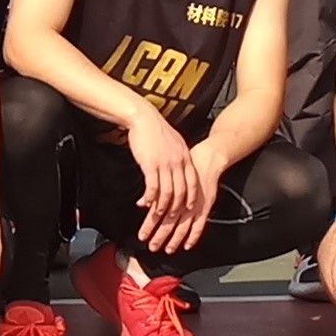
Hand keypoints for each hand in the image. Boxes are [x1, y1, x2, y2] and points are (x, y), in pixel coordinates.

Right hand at [123, 107, 213, 250]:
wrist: (143, 118)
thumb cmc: (155, 129)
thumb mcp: (174, 142)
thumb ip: (178, 155)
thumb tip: (180, 165)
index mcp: (184, 157)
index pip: (191, 182)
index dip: (191, 197)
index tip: (189, 208)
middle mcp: (177, 162)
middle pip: (180, 191)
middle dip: (177, 207)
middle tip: (172, 217)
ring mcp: (165, 164)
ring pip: (167, 192)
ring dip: (162, 206)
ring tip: (157, 215)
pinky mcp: (150, 165)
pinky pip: (152, 187)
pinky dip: (150, 198)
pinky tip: (146, 203)